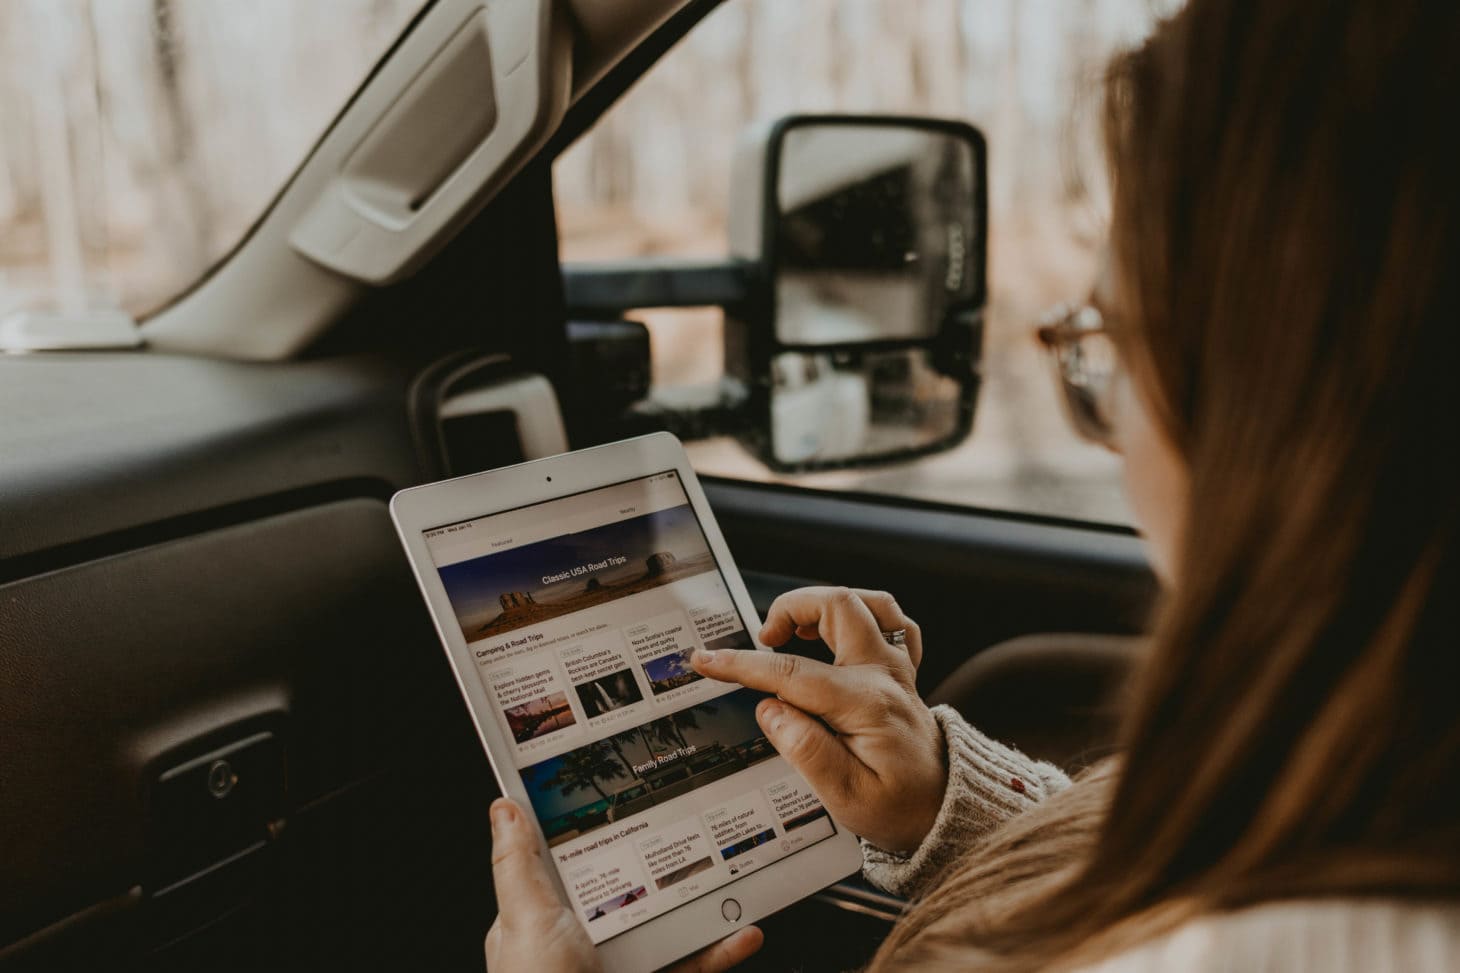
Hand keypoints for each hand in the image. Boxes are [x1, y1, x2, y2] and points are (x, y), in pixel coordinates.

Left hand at [484, 798, 762, 972]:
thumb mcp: (526, 921)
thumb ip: (519, 866)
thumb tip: (504, 807)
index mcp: (540, 921)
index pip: (566, 862)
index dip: (593, 830)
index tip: (626, 800)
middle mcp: (578, 943)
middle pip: (627, 887)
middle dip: (661, 863)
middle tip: (694, 831)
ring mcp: (617, 966)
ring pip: (666, 924)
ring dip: (702, 904)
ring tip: (731, 878)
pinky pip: (692, 963)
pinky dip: (719, 950)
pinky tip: (742, 935)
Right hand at [691, 587, 946, 852]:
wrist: (944, 811)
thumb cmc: (898, 807)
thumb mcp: (846, 797)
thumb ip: (805, 750)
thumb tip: (770, 710)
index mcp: (866, 705)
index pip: (792, 673)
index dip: (743, 664)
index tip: (709, 661)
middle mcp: (884, 676)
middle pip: (839, 606)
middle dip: (790, 607)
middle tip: (764, 639)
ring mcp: (896, 669)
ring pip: (868, 602)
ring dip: (825, 604)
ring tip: (796, 628)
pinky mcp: (901, 672)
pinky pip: (892, 620)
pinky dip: (861, 614)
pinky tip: (837, 634)